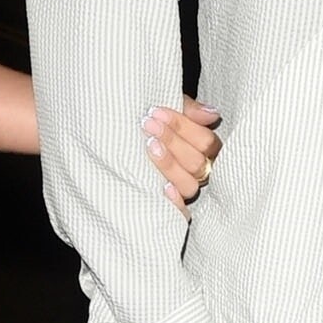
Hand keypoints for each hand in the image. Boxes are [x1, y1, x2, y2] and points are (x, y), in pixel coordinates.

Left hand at [144, 97, 222, 212]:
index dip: (183, 126)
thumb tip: (212, 114)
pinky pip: (181, 212)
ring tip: (150, 147)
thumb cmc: (147, 126)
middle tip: (148, 125)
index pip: (206, 141)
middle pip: (197, 162)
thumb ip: (189, 110)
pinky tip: (164, 187)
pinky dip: (175, 200)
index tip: (156, 113)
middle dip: (172, 140)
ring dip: (170, 165)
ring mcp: (183, 190)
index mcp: (203, 150)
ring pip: (189, 185)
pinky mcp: (169, 207)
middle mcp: (198, 172)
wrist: (110, 143)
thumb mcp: (165, 113)